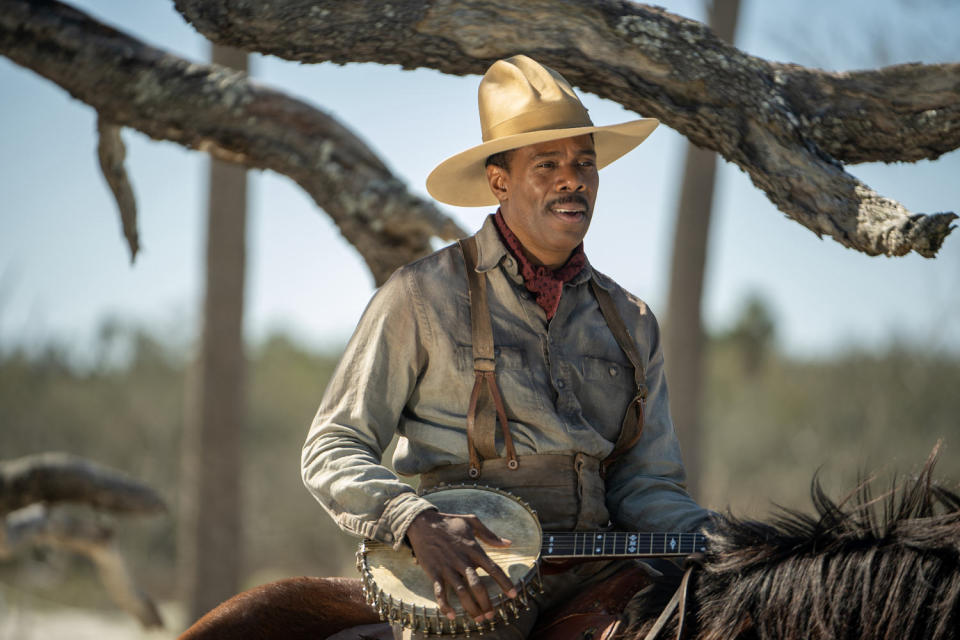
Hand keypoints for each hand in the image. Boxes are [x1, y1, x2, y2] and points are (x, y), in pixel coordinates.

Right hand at [404, 509, 517, 623]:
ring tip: (478, 619)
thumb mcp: (471, 521)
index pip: (493, 569)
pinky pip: (440, 592)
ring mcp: (448, 568)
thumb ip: (490, 535)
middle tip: (492, 615)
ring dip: (470, 608)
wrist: (422, 523)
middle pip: (478, 586)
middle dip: (486, 603)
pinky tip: (452, 615)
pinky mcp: (434, 572)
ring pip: (461, 592)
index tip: (513, 595)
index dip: (505, 583)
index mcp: (474, 549)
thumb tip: (508, 543)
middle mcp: (462, 561)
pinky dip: (445, 605)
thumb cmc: (449, 522)